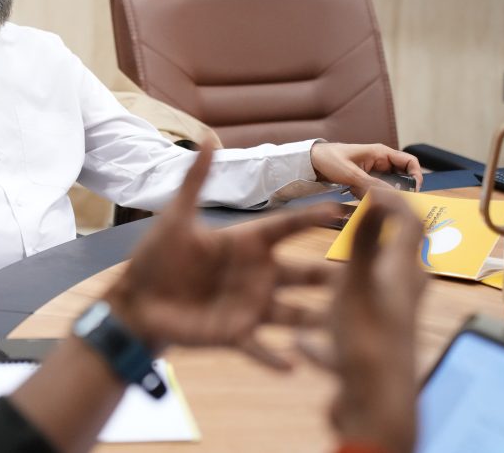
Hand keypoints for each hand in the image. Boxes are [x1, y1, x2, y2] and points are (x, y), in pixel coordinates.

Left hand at [105, 147, 341, 367]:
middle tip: (365, 274)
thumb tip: (207, 137)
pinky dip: (275, 358)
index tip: (344, 208)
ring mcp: (249, 306)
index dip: (312, 218)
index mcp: (246, 243)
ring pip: (293, 314)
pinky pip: (260, 348)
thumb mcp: (176, 217)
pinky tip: (294, 365)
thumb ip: (195, 180)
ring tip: (342, 325)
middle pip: (303, 274)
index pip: (287, 227)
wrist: (137, 300)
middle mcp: (257, 275)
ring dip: (317, 320)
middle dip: (332, 276)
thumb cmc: (158, 256)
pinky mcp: (234, 334)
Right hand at [299, 189, 426, 452]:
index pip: (408, 222)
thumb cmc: (367, 339)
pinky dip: (326, 332)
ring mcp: (386, 325)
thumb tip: (380, 193)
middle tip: (340, 225)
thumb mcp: (359, 282)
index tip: (365, 185)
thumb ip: (367, 239)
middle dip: (364, 239)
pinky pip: (345, 332)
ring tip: (313, 281)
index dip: (391, 198)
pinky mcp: (371, 351)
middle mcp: (400, 295)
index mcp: (402, 272)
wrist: (375, 406)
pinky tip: (301, 343)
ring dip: (338, 286)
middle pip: (387, 257)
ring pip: (362, 295)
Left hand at [310, 142, 422, 197]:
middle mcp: (381, 162)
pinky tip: (359, 196)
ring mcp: (373, 171)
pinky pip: (376, 190)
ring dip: (382, 194)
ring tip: (369, 197)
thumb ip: (371, 184)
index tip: (413, 191)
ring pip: (388, 186)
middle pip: (402, 177)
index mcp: (381, 153)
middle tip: (392, 202)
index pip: (410, 162)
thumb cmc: (329, 159)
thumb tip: (391, 196)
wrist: (311, 161)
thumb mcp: (350, 173)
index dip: (416, 176)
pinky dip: (371, 196)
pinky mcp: (365, 180)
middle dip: (399, 190)